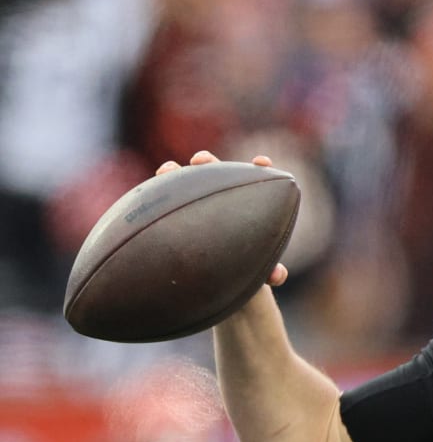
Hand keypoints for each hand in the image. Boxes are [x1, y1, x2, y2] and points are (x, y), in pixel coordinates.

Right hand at [155, 150, 288, 286]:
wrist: (216, 280)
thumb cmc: (244, 270)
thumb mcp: (258, 272)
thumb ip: (270, 273)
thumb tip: (278, 275)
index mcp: (245, 205)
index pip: (252, 179)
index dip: (258, 168)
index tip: (261, 163)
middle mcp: (218, 198)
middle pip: (213, 172)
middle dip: (207, 162)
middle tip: (200, 160)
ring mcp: (193, 203)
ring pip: (183, 183)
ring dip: (174, 173)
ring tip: (166, 171)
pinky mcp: (172, 213)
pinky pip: (162, 201)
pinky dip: (156, 195)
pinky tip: (146, 195)